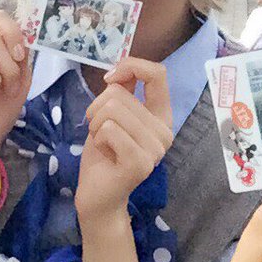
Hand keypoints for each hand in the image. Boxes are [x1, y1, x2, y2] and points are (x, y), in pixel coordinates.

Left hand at [75, 58, 173, 227]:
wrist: (98, 195)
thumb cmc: (104, 153)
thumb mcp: (111, 115)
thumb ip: (122, 91)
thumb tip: (121, 67)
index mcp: (161, 116)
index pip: (158, 74)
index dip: (131, 66)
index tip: (110, 78)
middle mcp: (165, 131)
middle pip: (119, 94)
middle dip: (96, 110)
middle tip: (101, 133)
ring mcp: (155, 149)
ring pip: (111, 110)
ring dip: (95, 125)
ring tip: (104, 143)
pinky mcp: (140, 162)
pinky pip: (109, 129)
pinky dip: (97, 138)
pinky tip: (106, 155)